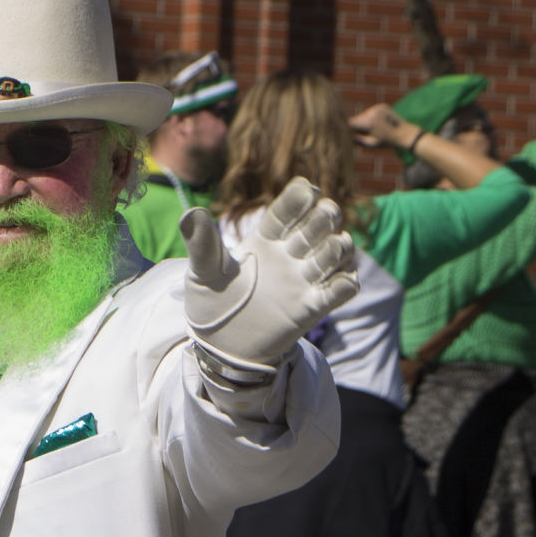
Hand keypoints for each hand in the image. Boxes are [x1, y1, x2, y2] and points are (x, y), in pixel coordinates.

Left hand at [179, 177, 359, 371]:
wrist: (220, 345)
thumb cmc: (212, 302)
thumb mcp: (203, 272)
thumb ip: (202, 244)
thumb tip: (190, 213)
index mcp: (265, 238)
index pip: (289, 209)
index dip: (301, 197)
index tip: (307, 191)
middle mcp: (290, 254)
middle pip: (321, 223)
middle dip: (326, 215)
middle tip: (323, 217)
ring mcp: (303, 279)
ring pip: (339, 250)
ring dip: (340, 246)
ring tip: (327, 251)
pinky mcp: (312, 307)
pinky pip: (342, 288)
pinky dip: (345, 282)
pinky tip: (337, 283)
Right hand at [348, 104, 413, 150]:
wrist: (405, 133)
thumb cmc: (387, 142)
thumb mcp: (369, 144)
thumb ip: (355, 139)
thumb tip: (344, 136)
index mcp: (368, 122)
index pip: (349, 123)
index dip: (345, 129)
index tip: (343, 134)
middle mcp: (371, 112)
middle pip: (356, 118)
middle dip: (356, 126)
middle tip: (362, 134)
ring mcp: (376, 107)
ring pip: (362, 115)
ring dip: (363, 122)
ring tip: (373, 129)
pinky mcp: (381, 105)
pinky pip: (370, 112)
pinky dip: (370, 117)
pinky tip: (378, 124)